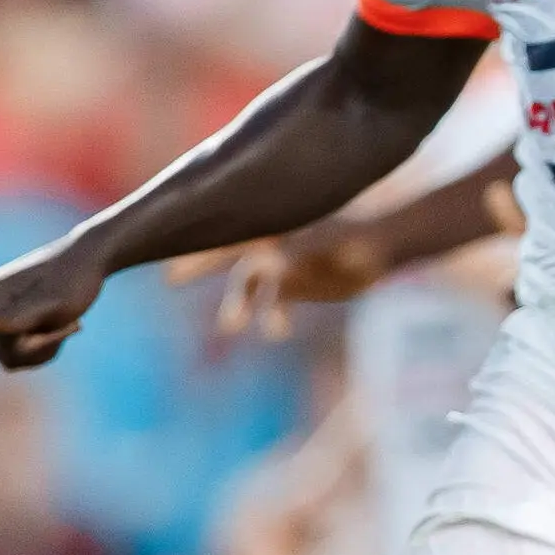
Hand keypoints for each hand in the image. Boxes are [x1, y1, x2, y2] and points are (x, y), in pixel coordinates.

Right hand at [0, 233, 112, 370]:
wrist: (86, 259)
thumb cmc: (75, 281)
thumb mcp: (52, 304)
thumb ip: (12, 317)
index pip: (13, 351)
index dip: (47, 341)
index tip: (74, 321)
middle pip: (9, 355)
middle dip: (44, 344)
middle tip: (71, 321)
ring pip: (12, 355)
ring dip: (44, 345)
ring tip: (63, 322)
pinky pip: (15, 349)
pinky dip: (40, 343)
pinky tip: (54, 323)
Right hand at [165, 215, 403, 339]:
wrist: (383, 247)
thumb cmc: (363, 239)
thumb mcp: (343, 247)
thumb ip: (317, 254)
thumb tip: (281, 266)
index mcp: (276, 222)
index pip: (232, 229)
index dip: (203, 236)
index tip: (175, 242)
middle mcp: (271, 240)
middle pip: (227, 252)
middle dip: (199, 262)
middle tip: (171, 278)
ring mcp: (279, 265)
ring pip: (249, 286)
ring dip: (240, 306)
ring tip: (230, 326)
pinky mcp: (293, 286)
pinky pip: (275, 304)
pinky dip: (272, 317)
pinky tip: (277, 332)